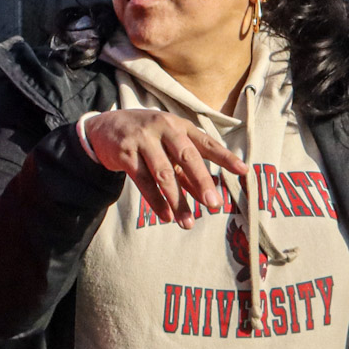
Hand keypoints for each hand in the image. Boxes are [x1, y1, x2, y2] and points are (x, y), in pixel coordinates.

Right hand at [81, 110, 248, 227]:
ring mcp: (143, 140)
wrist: (104, 128)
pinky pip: (143, 181)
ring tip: (188, 222)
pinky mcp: (125, 154)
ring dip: (177, 200)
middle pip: (187, 157)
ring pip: (164, 173)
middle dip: (202, 182)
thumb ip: (187, 170)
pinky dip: (156, 200)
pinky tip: (166, 216)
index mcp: (179, 126)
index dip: (225, 157)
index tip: (244, 171)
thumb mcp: (168, 147)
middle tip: (214, 204)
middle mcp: (163, 128)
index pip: (206, 142)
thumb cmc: (147, 138)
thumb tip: (208, 195)